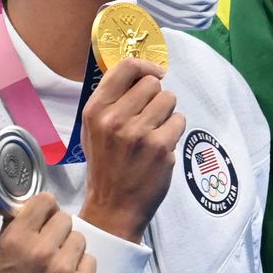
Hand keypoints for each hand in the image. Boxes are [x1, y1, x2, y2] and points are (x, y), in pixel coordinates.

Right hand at [0, 193, 95, 272]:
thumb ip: (13, 233)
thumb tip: (29, 212)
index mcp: (17, 240)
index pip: (45, 201)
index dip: (45, 208)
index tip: (43, 218)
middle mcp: (42, 250)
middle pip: (65, 219)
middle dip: (57, 230)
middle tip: (50, 245)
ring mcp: (65, 269)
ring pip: (79, 239)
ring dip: (70, 249)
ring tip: (59, 264)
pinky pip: (90, 261)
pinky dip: (80, 268)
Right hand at [77, 57, 185, 242]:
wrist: (113, 207)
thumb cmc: (105, 165)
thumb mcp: (93, 129)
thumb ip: (111, 100)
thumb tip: (140, 71)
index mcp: (95, 110)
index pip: (125, 67)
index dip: (145, 66)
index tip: (155, 73)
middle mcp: (115, 119)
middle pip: (152, 83)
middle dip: (155, 97)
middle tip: (148, 117)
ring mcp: (139, 133)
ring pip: (169, 99)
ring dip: (166, 113)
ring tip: (154, 131)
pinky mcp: (160, 147)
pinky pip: (179, 120)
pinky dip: (174, 131)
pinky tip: (161, 146)